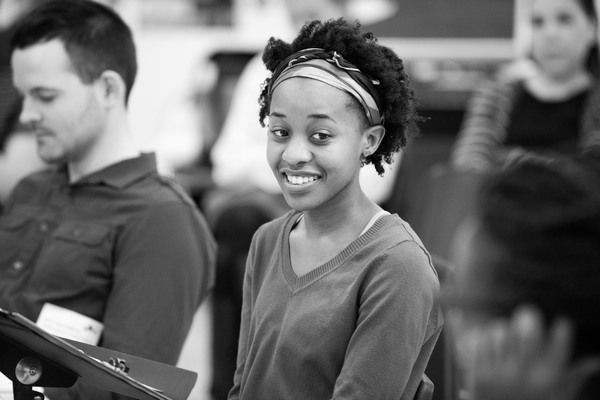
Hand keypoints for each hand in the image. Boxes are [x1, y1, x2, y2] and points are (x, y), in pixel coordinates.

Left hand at [465, 305, 599, 399]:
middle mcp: (525, 377)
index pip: (559, 346)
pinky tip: (491, 334)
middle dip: (530, 318)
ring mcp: (501, 376)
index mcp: (548, 381)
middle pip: (528, 334)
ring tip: (508, 326)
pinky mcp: (481, 375)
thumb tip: (595, 362)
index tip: (561, 323)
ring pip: (502, 333)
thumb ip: (574, 377)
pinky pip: (483, 343)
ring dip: (505, 326)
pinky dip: (487, 334)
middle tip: (529, 312)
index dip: (563, 330)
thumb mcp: (559, 397)